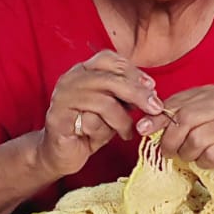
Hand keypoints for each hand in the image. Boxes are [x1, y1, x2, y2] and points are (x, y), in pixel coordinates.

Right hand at [35, 51, 161, 176]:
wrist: (60, 154)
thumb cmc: (88, 129)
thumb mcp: (112, 108)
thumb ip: (125, 96)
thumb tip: (150, 90)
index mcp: (83, 71)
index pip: (110, 59)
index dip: (133, 71)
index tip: (151, 87)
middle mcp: (70, 79)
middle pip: (111, 78)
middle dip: (137, 94)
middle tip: (154, 108)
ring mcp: (62, 97)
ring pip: (104, 102)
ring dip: (121, 120)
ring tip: (125, 132)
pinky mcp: (58, 117)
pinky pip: (91, 122)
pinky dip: (102, 133)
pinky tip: (98, 138)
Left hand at [138, 85, 213, 186]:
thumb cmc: (212, 141)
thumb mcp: (190, 124)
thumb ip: (170, 120)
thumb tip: (142, 125)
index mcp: (209, 93)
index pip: (176, 102)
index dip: (156, 117)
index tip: (142, 129)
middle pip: (185, 118)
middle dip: (170, 139)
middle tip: (167, 152)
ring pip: (195, 139)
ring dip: (187, 153)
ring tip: (192, 156)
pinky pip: (207, 156)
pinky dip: (201, 162)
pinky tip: (207, 161)